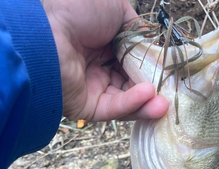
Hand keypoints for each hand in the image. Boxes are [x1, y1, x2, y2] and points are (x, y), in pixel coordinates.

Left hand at [42, 0, 168, 120]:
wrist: (46, 29)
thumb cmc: (77, 9)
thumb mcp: (116, 9)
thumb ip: (137, 30)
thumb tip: (153, 48)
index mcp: (103, 43)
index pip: (133, 61)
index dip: (151, 68)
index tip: (169, 73)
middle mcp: (98, 67)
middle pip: (132, 83)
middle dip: (153, 89)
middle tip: (172, 92)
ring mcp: (93, 88)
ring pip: (127, 101)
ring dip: (147, 102)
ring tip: (165, 103)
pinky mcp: (87, 107)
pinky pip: (114, 108)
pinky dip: (133, 104)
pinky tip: (148, 96)